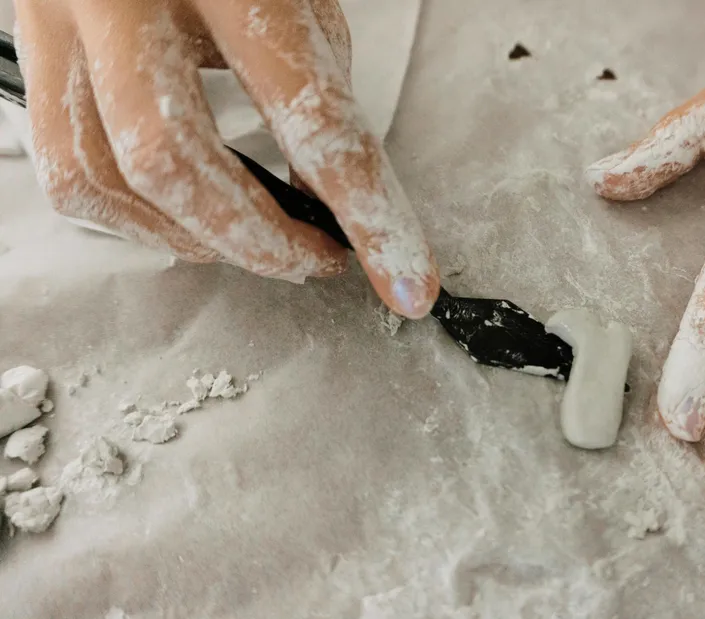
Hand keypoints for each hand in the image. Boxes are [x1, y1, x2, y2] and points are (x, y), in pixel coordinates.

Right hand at [15, 0, 438, 317]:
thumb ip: (316, 95)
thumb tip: (330, 201)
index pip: (311, 117)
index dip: (370, 215)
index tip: (407, 281)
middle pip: (177, 163)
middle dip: (262, 242)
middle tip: (317, 262)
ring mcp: (60, 23)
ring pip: (107, 180)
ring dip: (196, 240)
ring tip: (256, 245)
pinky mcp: (31, 50)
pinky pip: (67, 172)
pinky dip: (135, 219)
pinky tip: (186, 220)